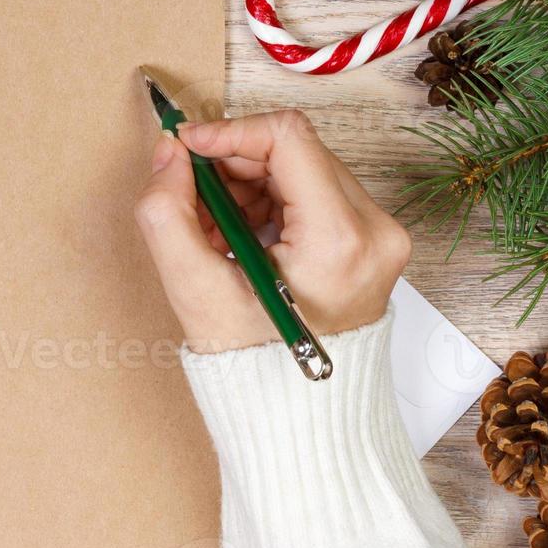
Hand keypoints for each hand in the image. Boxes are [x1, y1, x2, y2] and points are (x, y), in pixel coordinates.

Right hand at [134, 110, 410, 353]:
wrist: (299, 414)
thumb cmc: (251, 364)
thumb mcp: (193, 290)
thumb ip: (167, 212)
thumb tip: (170, 151)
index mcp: (340, 242)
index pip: (288, 139)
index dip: (229, 132)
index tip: (186, 146)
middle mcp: (375, 231)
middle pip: (296, 150)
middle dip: (234, 165)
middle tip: (193, 199)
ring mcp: (381, 235)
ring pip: (303, 167)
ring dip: (249, 184)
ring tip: (215, 230)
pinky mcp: (374, 239)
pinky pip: (315, 190)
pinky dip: (270, 201)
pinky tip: (241, 236)